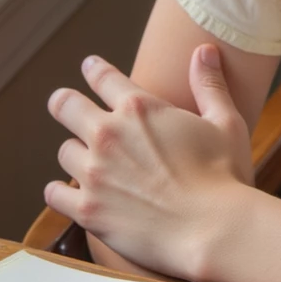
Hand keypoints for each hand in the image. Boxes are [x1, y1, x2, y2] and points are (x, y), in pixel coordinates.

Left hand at [45, 46, 253, 279]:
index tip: (89, 67)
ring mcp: (95, 173)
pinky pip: (55, 194)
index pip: (103, 77)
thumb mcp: (225, 122)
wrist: (213, 230)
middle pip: (65, 106)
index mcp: (140, 108)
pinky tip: (69, 193)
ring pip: (64, 150)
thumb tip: (204, 51)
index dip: (93, 69)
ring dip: (75, 152)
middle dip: (65, 102)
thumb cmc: (224, 175)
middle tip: (65, 105)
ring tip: (84, 159)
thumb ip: (209, 85)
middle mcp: (109, 135)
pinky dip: (60, 192)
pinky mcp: (88, 209)